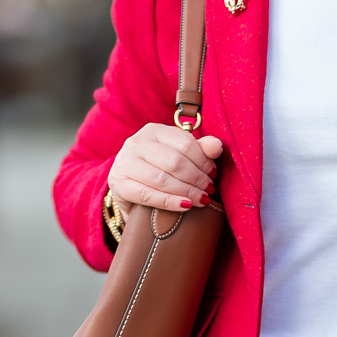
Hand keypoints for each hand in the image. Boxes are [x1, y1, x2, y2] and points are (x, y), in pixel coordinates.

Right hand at [106, 123, 223, 218]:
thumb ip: (200, 149)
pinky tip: (186, 206)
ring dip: (186, 191)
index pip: (185, 143)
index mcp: (154, 130)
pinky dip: (170, 202)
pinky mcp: (118, 184)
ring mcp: (124, 162)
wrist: (130, 187)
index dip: (203, 161)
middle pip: (174, 161)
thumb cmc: (160, 169)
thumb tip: (218, 146)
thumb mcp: (180, 155)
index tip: (213, 174)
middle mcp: (136, 142)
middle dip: (196, 178)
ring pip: (162, 179)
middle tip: (208, 190)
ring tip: (201, 199)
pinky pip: (147, 195)